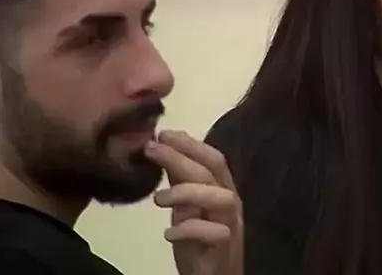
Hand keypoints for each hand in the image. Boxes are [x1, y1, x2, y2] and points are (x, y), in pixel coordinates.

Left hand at [145, 130, 242, 274]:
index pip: (213, 158)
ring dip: (186, 192)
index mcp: (223, 188)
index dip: (190, 143)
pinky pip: (214, 232)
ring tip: (157, 200)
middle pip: (212, 171)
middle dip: (181, 156)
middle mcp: (231, 201)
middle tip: (151, 149)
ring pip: (220, 197)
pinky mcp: (225, 247)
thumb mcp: (185, 205)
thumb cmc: (199, 240)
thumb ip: (179, 179)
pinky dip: (189, 229)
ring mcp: (231, 224)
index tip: (164, 134)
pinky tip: (168, 233)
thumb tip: (164, 148)